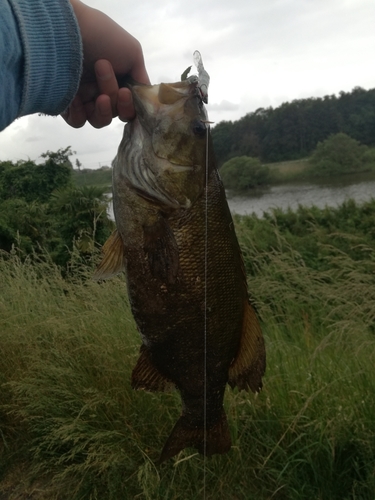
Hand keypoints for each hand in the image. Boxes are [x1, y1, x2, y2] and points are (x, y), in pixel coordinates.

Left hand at [62, 0, 149, 128]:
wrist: (68, 29)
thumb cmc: (102, 37)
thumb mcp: (133, 52)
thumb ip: (141, 79)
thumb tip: (143, 98)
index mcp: (118, 80)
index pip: (129, 106)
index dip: (130, 106)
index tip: (126, 92)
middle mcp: (101, 89)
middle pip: (116, 113)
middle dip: (116, 100)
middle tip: (109, 78)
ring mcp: (84, 98)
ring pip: (99, 120)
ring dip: (103, 110)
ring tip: (100, 96)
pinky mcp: (66, 104)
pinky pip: (78, 121)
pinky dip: (80, 114)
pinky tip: (77, 98)